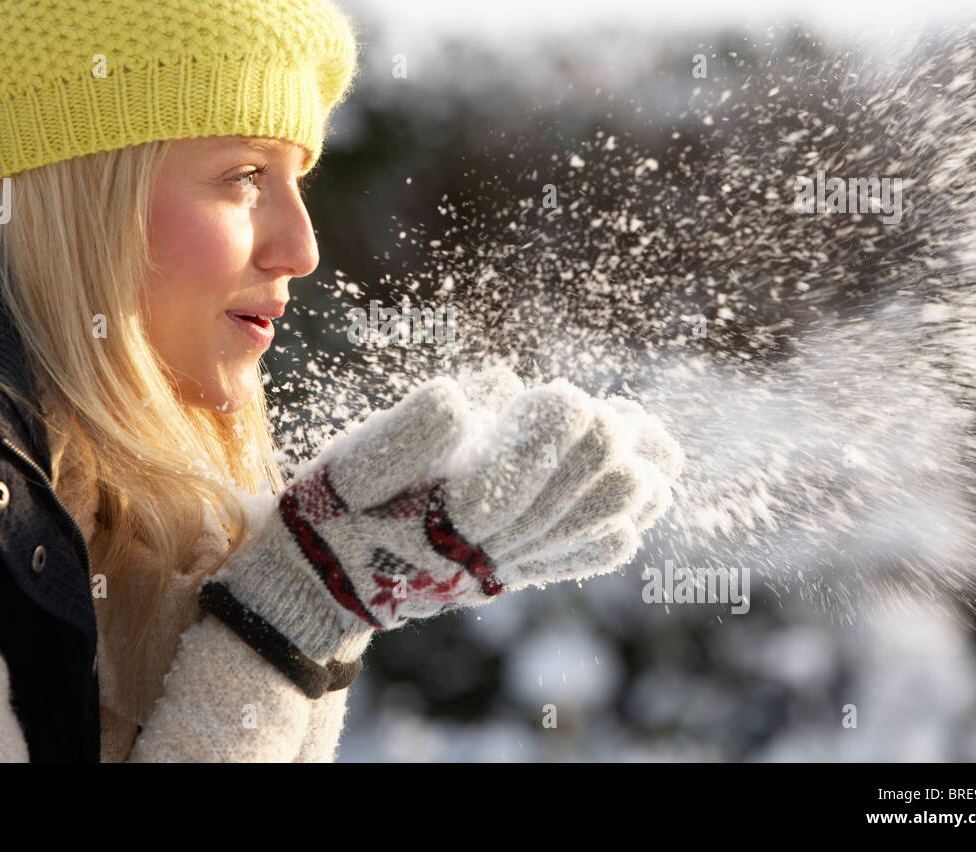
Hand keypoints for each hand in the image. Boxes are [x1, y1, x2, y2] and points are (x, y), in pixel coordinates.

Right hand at [203, 366, 683, 667]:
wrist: (327, 581)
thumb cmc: (338, 508)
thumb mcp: (353, 462)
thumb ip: (404, 433)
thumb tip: (457, 400)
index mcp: (445, 518)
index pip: (513, 481)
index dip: (547, 437)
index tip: (565, 395)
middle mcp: (484, 549)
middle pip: (561, 505)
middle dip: (595, 453)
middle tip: (614, 416)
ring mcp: (502, 565)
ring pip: (578, 533)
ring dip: (622, 490)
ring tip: (648, 449)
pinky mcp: (508, 574)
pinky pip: (572, 560)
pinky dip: (609, 533)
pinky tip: (640, 508)